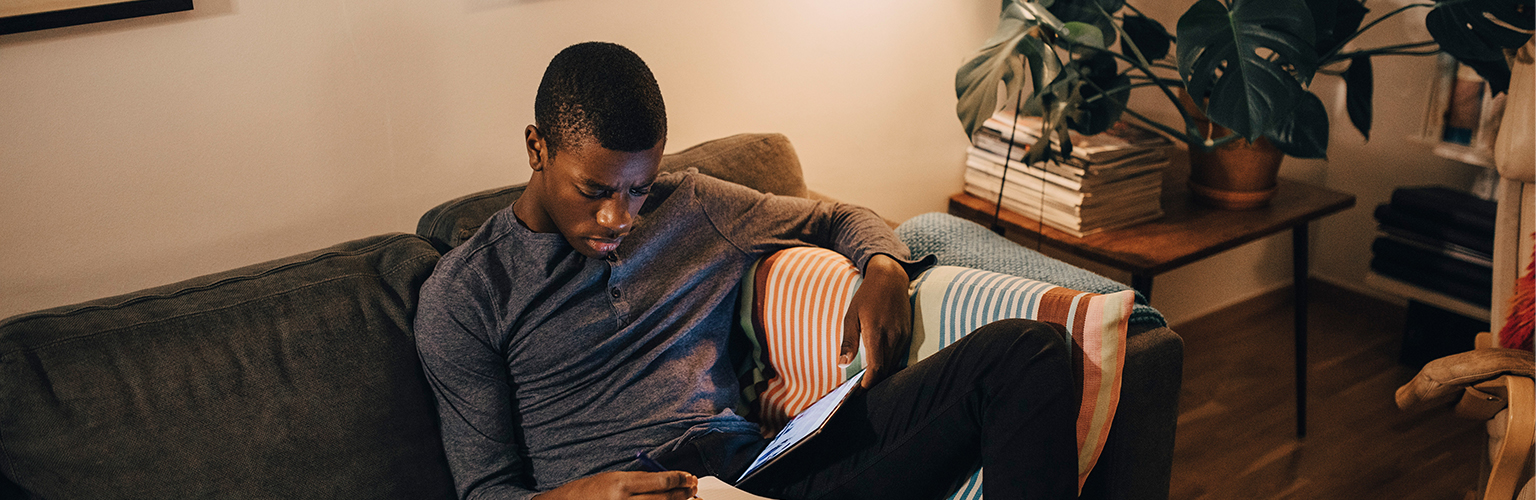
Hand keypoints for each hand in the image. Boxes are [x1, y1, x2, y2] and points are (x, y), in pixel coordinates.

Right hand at [532, 471, 699, 499]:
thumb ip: (640, 480)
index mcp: (621, 484)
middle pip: (664, 498)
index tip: (689, 476)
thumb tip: (667, 480)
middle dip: (682, 493)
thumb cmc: (589, 492)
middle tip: (693, 487)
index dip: (679, 478)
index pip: (659, 480)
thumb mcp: (614, 478)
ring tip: (688, 498)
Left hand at [841, 254, 912, 388]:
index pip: (876, 368)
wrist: (890, 278)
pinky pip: (899, 354)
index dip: (869, 384)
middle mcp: (893, 337)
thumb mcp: (851, 316)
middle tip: (862, 390)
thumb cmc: (867, 296)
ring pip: (894, 363)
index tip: (860, 393)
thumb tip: (842, 364)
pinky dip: (890, 363)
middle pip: (886, 370)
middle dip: (875, 382)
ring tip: (869, 379)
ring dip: (883, 373)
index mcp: (876, 334)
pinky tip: (880, 364)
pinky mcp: (908, 333)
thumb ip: (848, 341)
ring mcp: (902, 336)